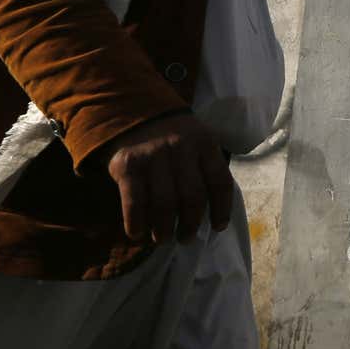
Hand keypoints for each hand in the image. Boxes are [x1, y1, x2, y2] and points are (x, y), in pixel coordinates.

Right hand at [98, 112, 232, 243]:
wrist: (132, 110)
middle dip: (190, 225)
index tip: (217, 227)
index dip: (222, 209)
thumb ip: (205, 169)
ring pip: (164, 204)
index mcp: (205, 143)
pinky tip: (138, 233)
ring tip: (163, 238)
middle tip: (186, 238)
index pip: (221, 181)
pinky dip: (136, 223)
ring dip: (164, 229)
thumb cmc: (171, 137)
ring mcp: (153, 155)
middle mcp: (181, 148)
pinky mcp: (127, 164)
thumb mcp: (197, 142)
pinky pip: (134, 202)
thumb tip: (213, 214)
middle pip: (192, 197)